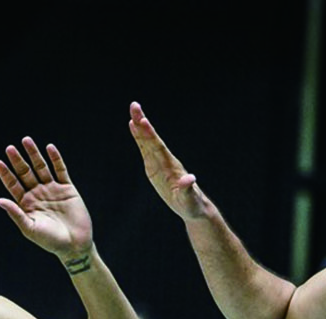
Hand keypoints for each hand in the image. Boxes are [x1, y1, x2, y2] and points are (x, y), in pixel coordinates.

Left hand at [0, 138, 92, 261]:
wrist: (74, 245)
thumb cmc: (50, 241)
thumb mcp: (29, 228)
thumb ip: (16, 213)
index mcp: (26, 203)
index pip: (13, 185)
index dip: (6, 173)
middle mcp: (37, 194)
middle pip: (25, 173)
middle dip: (18, 161)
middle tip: (10, 148)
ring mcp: (52, 189)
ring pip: (41, 168)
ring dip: (34, 154)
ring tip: (26, 140)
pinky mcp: (67, 189)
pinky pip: (61, 171)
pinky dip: (56, 159)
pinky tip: (50, 148)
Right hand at [128, 102, 209, 220]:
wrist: (192, 206)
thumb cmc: (191, 204)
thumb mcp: (188, 199)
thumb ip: (187, 189)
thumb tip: (190, 179)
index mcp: (170, 166)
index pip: (158, 147)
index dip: (150, 135)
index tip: (143, 121)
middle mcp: (164, 160)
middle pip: (151, 138)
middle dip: (143, 122)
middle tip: (134, 105)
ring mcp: (158, 162)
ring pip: (147, 141)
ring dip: (139, 126)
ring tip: (132, 111)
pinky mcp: (153, 167)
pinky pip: (144, 149)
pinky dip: (138, 138)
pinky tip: (133, 126)